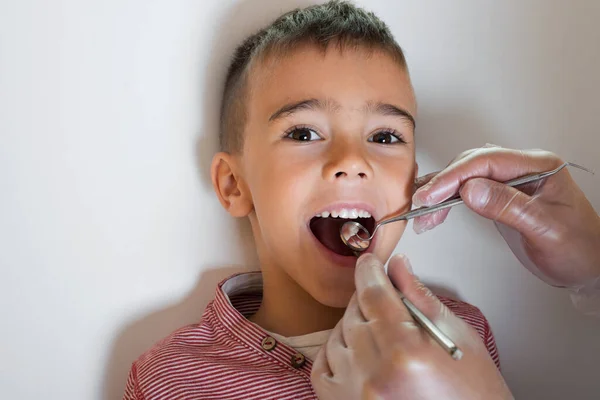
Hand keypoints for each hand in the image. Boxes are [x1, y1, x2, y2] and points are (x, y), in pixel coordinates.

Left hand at [311, 253, 512, 399]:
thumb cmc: (474, 394)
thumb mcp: (458, 338)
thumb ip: (420, 297)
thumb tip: (396, 266)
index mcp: (406, 351)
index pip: (373, 294)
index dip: (369, 271)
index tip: (369, 262)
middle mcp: (375, 374)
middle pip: (354, 313)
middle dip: (368, 301)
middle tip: (387, 303)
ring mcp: (355, 393)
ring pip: (336, 337)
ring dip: (353, 327)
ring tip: (379, 333)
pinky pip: (323, 369)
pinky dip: (335, 353)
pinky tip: (355, 350)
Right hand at [412, 147, 599, 287]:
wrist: (590, 268)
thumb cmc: (579, 249)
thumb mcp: (546, 229)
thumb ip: (508, 207)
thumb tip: (470, 190)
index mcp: (540, 167)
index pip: (488, 161)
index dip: (455, 176)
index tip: (432, 194)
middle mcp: (523, 169)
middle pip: (473, 164)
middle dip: (443, 183)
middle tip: (421, 203)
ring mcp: (511, 181)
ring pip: (467, 175)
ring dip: (441, 191)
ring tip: (422, 212)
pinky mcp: (501, 196)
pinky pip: (469, 189)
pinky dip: (449, 199)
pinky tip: (435, 210)